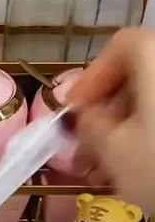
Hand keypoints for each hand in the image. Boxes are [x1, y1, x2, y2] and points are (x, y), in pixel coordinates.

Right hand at [71, 28, 154, 214]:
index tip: (74, 113)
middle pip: (139, 78)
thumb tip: (85, 116)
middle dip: (108, 115)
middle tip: (86, 154)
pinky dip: (151, 138)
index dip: (91, 78)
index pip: (120, 47)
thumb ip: (88, 123)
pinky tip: (137, 171)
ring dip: (127, 132)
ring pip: (154, 103)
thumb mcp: (112, 149)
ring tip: (106, 173)